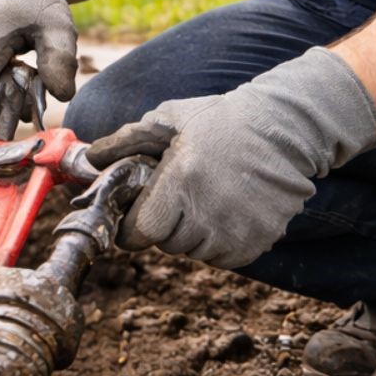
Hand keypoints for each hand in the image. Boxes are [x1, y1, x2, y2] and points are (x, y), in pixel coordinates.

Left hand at [84, 47, 375, 267]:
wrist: (284, 129)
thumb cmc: (220, 120)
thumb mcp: (169, 118)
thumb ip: (125, 141)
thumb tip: (91, 159)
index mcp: (182, 181)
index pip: (140, 233)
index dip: (132, 227)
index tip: (135, 215)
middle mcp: (209, 213)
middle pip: (167, 244)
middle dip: (164, 225)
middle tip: (177, 197)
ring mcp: (237, 231)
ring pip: (195, 252)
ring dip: (192, 234)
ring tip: (206, 198)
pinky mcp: (259, 241)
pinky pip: (224, 257)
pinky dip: (220, 240)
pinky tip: (227, 208)